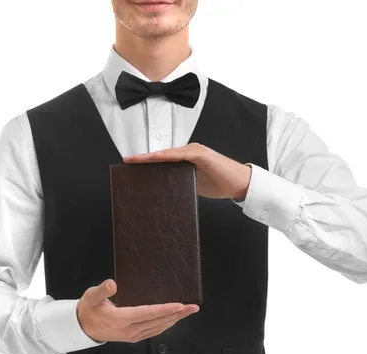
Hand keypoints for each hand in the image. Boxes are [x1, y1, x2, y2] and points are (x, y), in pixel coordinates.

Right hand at [77, 279, 199, 342]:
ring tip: (187, 312)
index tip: (180, 305)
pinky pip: (154, 332)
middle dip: (177, 314)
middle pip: (158, 321)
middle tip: (193, 307)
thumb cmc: (88, 309)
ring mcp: (133, 335)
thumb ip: (102, 290)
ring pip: (158, 328)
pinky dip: (166, 325)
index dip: (165, 309)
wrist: (82, 328)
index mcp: (122, 319)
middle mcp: (130, 329)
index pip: (148, 313)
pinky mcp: (134, 337)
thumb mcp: (91, 296)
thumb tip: (112, 284)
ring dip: (174, 320)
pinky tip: (173, 320)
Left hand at [123, 143, 251, 199]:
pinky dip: (167, 156)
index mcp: (186, 158)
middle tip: (127, 162)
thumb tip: (161, 189)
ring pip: (168, 153)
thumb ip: (180, 182)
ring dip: (152, 157)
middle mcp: (189, 152)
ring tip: (135, 161)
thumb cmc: (219, 183)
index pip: (163, 159)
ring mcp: (195, 151)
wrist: (239, 183)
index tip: (130, 164)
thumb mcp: (194, 184)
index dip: (147, 161)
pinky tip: (155, 158)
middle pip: (162, 154)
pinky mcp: (201, 154)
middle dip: (145, 159)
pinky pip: (180, 154)